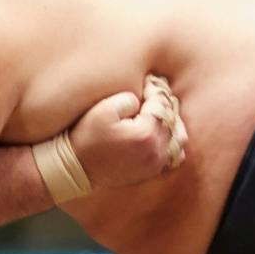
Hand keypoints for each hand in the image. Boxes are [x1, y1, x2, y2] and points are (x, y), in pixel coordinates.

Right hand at [71, 75, 187, 190]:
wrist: (77, 167)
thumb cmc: (87, 136)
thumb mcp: (103, 109)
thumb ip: (128, 98)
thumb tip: (142, 99)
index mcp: (146, 134)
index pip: (161, 103)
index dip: (154, 89)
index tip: (145, 81)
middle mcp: (156, 151)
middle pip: (171, 118)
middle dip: (163, 103)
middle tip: (151, 93)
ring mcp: (155, 164)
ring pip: (178, 137)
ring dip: (171, 121)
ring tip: (158, 111)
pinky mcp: (151, 172)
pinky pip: (174, 155)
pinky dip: (171, 141)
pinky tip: (160, 132)